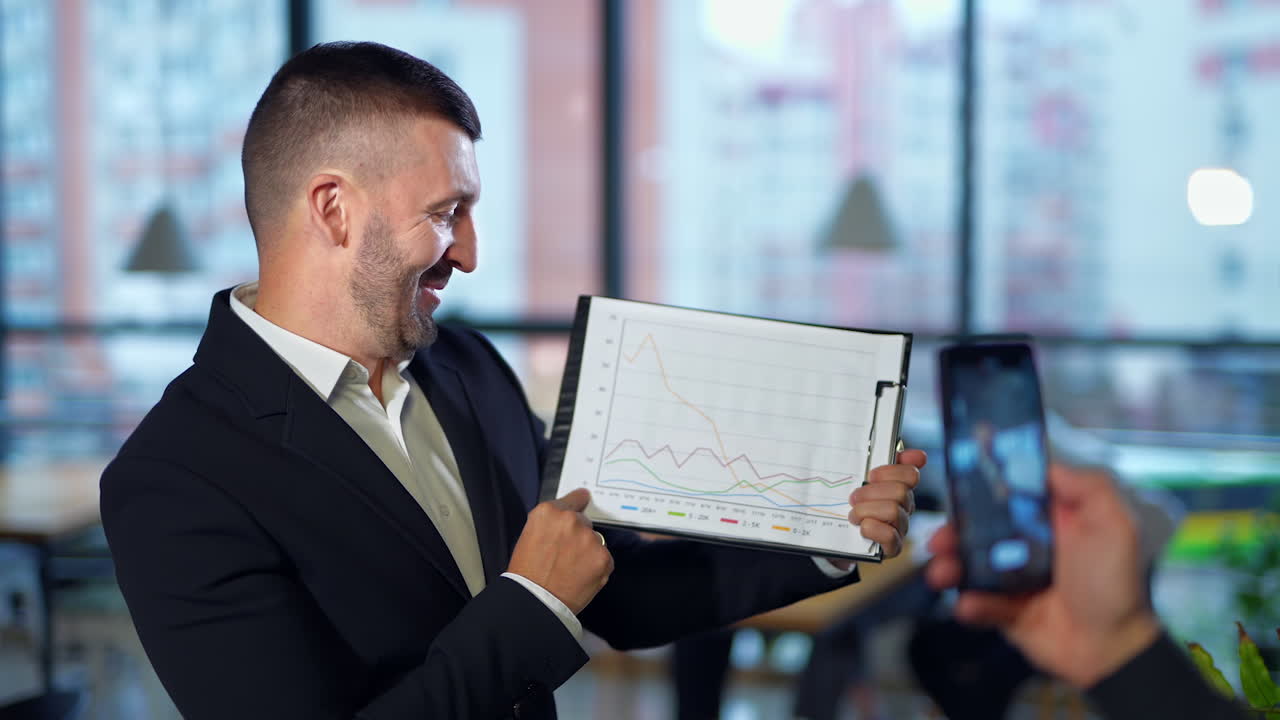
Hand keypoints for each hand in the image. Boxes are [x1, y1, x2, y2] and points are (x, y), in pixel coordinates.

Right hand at [507, 488, 613, 614]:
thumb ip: (550, 523)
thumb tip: (569, 515)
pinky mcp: (603, 558)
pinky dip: (596, 567)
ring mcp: (589, 538)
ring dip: (587, 552)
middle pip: (584, 522)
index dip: (578, 503)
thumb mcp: (530, 535)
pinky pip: (604, 559)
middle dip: (578, 535)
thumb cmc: (527, 573)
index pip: (575, 498)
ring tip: (570, 570)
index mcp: (549, 512)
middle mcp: (571, 520)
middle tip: (564, 555)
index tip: (584, 501)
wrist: (534, 602)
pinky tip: (580, 577)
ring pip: (594, 541)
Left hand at [847, 449, 925, 557]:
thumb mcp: (861, 478)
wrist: (838, 536)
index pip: (911, 474)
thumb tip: (917, 455)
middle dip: (871, 493)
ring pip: (894, 511)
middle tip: (853, 498)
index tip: (871, 475)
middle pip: (900, 492)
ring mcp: (901, 527)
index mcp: (900, 487)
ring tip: (853, 515)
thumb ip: (882, 460)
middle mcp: (905, 507)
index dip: (891, 471)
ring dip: (866, 511)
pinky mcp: (893, 547)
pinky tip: (862, 528)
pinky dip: (872, 529)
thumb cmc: (852, 503)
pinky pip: (890, 535)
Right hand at [925, 465, 1160, 687]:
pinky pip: (979, 603)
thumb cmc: (1115, 585)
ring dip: (951, 567)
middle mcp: (1030, 546)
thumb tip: (1045, 464)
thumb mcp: (1115, 526)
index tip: (959, 487)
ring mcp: (1016, 579)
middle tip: (939, 539)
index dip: (984, 490)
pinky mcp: (1007, 611)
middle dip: (954, 532)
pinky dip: (970, 604)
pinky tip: (969, 604)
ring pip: (972, 566)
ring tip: (942, 573)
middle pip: (981, 530)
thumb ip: (1088, 487)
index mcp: (1052, 521)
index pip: (1011, 496)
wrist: (1111, 650)